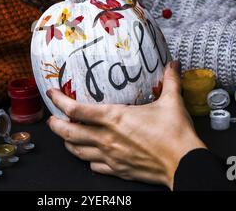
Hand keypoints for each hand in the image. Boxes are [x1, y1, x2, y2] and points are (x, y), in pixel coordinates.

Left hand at [47, 60, 206, 188]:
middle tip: (51, 119)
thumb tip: (172, 64)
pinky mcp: (117, 170)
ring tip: (65, 136)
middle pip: (68, 133)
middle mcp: (107, 138)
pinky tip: (90, 156)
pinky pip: (94, 166)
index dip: (59, 101)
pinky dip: (88, 160)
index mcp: (115, 118)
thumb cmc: (176, 135)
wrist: (184, 164)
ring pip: (77, 151)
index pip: (76, 110)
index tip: (52, 93)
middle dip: (55, 125)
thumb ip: (170, 81)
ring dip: (68, 143)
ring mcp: (110, 157)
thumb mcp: (172, 102)